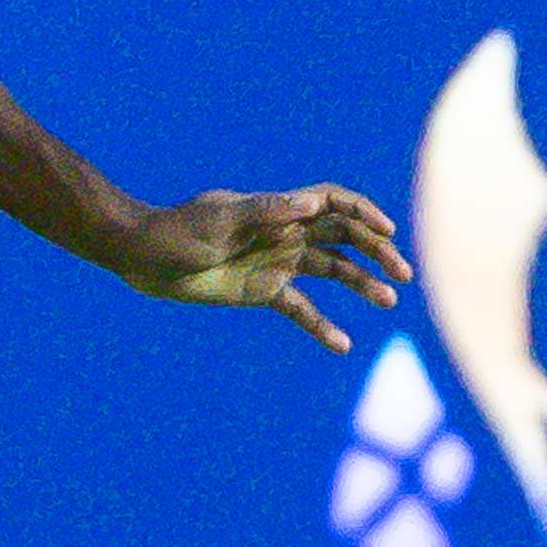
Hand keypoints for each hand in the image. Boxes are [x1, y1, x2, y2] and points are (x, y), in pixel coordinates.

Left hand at [105, 183, 411, 352]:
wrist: (145, 258)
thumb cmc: (179, 231)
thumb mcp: (219, 219)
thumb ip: (264, 211)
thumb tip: (309, 204)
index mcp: (278, 209)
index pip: (332, 203)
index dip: (363, 212)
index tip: (387, 230)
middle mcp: (285, 233)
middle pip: (343, 236)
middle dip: (375, 251)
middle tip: (401, 274)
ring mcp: (277, 262)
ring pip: (332, 271)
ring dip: (361, 283)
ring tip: (388, 300)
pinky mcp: (264, 291)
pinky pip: (302, 309)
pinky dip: (322, 325)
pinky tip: (343, 344)